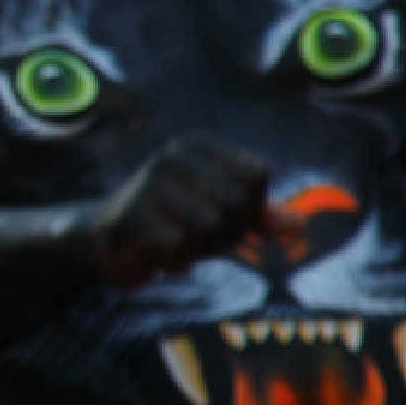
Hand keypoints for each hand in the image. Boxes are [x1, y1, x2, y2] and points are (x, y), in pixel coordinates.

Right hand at [91, 136, 271, 287]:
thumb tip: (299, 229)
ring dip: (197, 249)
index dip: (249, 205)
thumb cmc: (174, 220)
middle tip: (197, 235)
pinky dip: (174, 260)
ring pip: (207, 226)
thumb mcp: (222, 213)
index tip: (221, 212)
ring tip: (175, 242)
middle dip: (224, 232)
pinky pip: (177, 245)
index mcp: (198, 144)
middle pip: (235, 203)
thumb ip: (262, 218)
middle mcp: (172, 155)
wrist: (107, 237)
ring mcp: (148, 182)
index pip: (256, 175)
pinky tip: (158, 254)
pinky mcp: (129, 214)